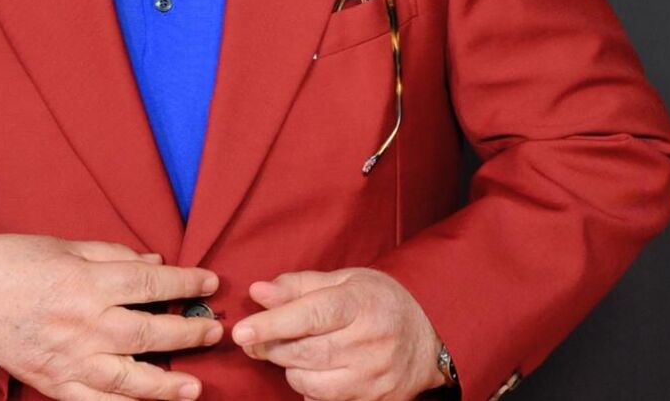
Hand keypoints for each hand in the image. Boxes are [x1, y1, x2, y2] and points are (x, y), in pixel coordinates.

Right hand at [0, 234, 223, 400]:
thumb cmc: (14, 263)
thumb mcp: (66, 245)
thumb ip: (114, 255)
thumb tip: (155, 263)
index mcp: (86, 282)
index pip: (149, 283)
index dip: (185, 283)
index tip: (209, 282)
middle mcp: (82, 324)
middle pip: (148, 333)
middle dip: (187, 333)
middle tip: (214, 332)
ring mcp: (69, 359)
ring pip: (127, 379)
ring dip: (165, 385)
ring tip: (193, 386)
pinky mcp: (54, 383)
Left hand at [230, 267, 444, 400]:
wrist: (428, 340)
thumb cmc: (380, 302)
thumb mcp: (345, 281)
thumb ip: (298, 286)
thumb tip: (258, 293)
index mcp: (362, 303)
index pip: (310, 316)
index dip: (272, 324)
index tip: (241, 331)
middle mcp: (370, 341)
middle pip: (304, 352)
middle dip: (271, 347)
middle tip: (256, 338)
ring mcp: (373, 376)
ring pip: (309, 382)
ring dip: (290, 368)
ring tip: (294, 352)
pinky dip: (310, 388)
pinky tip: (318, 371)